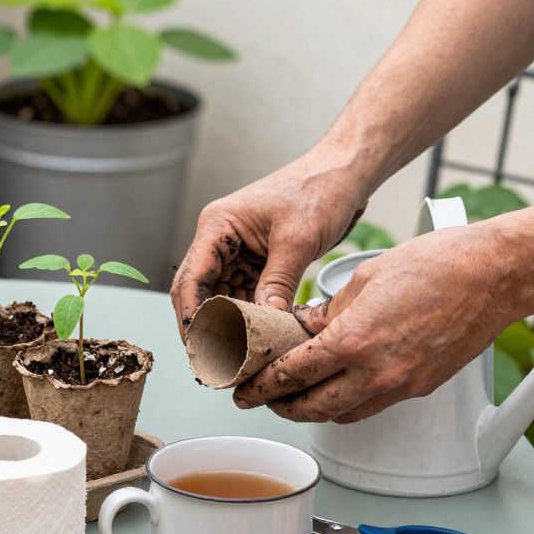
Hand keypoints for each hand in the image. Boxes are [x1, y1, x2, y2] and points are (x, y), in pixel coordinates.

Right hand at [171, 144, 371, 339]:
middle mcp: (219, 239)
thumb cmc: (319, 190)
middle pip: (196, 291)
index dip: (191, 314)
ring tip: (231, 358)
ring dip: (223, 325)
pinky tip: (252, 340)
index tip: (198, 344)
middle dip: (201, 326)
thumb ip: (278, 282)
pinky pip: (241, 294)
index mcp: (218, 226)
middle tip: (211, 361)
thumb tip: (265, 324)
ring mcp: (235, 251)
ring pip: (218, 297)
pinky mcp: (254, 260)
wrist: (343, 172)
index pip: (191, 277)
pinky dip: (245, 317)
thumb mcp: (298, 240)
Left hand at [232, 222, 518, 421]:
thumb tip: (301, 329)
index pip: (293, 375)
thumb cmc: (436, 264)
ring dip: (313, 410)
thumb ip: (326, 313)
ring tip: (292, 397)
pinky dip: (347, 403)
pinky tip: (336, 388)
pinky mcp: (421, 387)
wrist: (494, 275)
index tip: (245, 388)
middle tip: (259, 399)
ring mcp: (402, 384)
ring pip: (343, 414)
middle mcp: (377, 372)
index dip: (262, 385)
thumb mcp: (361, 280)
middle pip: (313, 408)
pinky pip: (372, 406)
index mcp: (354, 341)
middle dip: (280, 407)